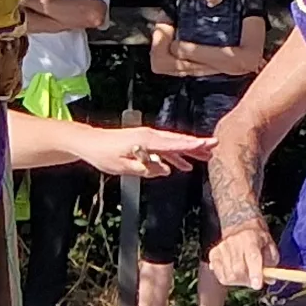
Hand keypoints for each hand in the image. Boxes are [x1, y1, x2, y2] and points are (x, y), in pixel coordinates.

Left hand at [76, 125, 215, 179]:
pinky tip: (182, 165)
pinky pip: (163, 150)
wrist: (90, 142)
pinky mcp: (144, 143)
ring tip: (205, 157)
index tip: (208, 144)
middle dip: (197, 145)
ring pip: (173, 145)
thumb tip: (165, 169)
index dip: (192, 145)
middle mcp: (149, 136)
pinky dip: (174, 156)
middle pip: (177, 142)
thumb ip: (145, 168)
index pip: (174, 144)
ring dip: (188, 151)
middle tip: (214, 147)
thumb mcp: (123, 166)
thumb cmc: (103, 154)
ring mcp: (147, 139)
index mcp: (146, 141)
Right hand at [207, 224, 275, 291]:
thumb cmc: (257, 240)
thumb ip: (271, 264)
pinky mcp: (213, 254)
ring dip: (239, 281)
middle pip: (239, 269)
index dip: (255, 272)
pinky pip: (220, 275)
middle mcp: (234, 241)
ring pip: (229, 275)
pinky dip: (228, 279)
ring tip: (244, 275)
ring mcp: (222, 247)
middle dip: (248, 280)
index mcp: (252, 237)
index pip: (252, 256)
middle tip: (253, 280)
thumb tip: (270, 279)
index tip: (257, 285)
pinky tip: (234, 274)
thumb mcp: (270, 247)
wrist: (241, 227)